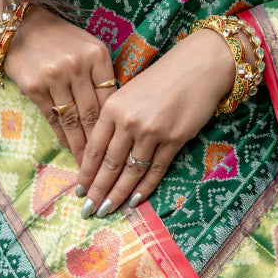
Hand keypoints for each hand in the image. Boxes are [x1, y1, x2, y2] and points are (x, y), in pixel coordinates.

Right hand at [4, 6, 116, 165]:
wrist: (18, 25)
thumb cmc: (60, 39)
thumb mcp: (87, 48)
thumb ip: (101, 76)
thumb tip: (114, 117)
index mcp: (97, 55)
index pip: (110, 98)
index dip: (115, 125)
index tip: (120, 146)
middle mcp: (77, 65)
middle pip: (92, 114)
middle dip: (99, 144)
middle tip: (105, 167)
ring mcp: (54, 76)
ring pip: (73, 121)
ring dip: (80, 147)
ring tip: (87, 165)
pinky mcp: (34, 87)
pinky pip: (52, 119)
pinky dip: (62, 136)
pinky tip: (69, 148)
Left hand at [75, 29, 236, 217]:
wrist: (197, 66)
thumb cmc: (161, 79)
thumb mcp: (129, 93)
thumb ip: (115, 120)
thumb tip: (103, 155)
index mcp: (113, 107)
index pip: (94, 148)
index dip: (86, 173)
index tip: (79, 191)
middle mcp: (129, 121)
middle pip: (109, 164)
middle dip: (98, 191)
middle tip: (89, 211)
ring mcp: (152, 132)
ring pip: (131, 172)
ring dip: (118, 195)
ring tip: (108, 211)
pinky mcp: (174, 140)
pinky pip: (155, 170)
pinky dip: (144, 188)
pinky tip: (134, 201)